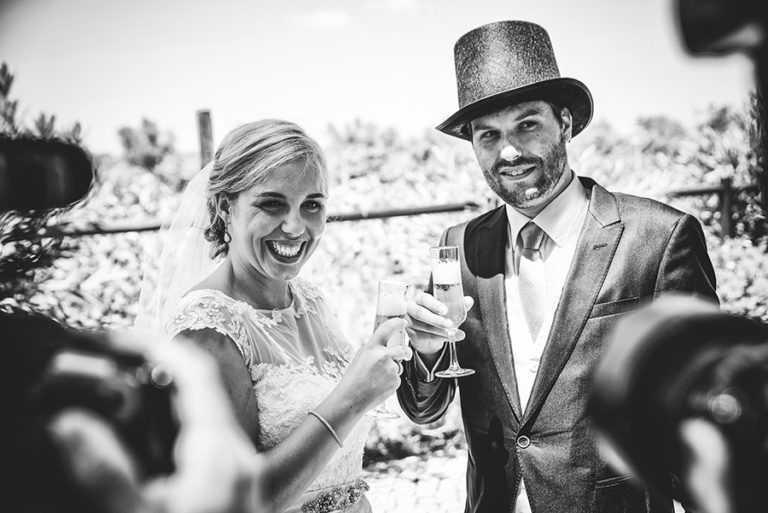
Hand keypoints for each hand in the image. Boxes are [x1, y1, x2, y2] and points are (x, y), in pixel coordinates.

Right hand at [48, 335, 263, 512]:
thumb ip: (105, 473)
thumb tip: (69, 422)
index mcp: (219, 451)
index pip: (192, 375)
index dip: (153, 347)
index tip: (113, 336)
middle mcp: (234, 453)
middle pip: (197, 389)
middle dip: (152, 368)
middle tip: (106, 360)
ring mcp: (236, 471)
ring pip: (198, 414)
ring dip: (159, 398)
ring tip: (114, 391)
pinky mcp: (228, 487)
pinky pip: (199, 439)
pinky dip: (168, 427)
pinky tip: (138, 437)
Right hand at [335, 318, 411, 413]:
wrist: (352, 398)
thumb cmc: (354, 376)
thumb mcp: (361, 356)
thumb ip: (375, 349)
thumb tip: (388, 345)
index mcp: (372, 348)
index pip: (386, 329)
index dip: (397, 323)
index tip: (404, 322)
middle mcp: (383, 356)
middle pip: (403, 350)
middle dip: (406, 353)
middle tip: (406, 354)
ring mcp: (391, 370)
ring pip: (398, 367)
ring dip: (392, 370)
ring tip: (376, 378)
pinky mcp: (395, 382)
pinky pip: (396, 378)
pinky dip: (390, 381)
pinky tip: (378, 385)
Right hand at [406, 291, 473, 355]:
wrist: (427, 334)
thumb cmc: (436, 315)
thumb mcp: (447, 309)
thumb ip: (457, 304)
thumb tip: (469, 300)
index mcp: (420, 298)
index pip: (424, 299)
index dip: (434, 305)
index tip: (445, 310)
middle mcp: (411, 308)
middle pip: (420, 313)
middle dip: (436, 319)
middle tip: (450, 324)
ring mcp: (409, 321)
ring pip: (424, 327)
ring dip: (440, 331)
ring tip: (454, 333)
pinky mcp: (410, 334)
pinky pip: (425, 337)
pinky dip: (440, 338)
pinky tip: (451, 338)